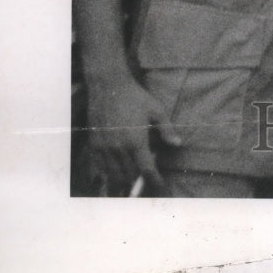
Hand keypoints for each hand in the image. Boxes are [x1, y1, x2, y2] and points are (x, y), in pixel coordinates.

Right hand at [86, 75, 180, 194]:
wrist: (108, 86)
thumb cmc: (135, 97)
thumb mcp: (156, 110)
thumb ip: (166, 129)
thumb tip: (177, 144)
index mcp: (136, 141)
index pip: (146, 169)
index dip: (155, 181)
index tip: (160, 186)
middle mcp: (119, 148)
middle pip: (130, 176)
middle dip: (138, 183)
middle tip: (145, 184)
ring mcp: (104, 148)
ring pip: (114, 175)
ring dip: (123, 182)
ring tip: (129, 187)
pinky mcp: (94, 144)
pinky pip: (100, 168)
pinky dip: (107, 175)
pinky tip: (113, 176)